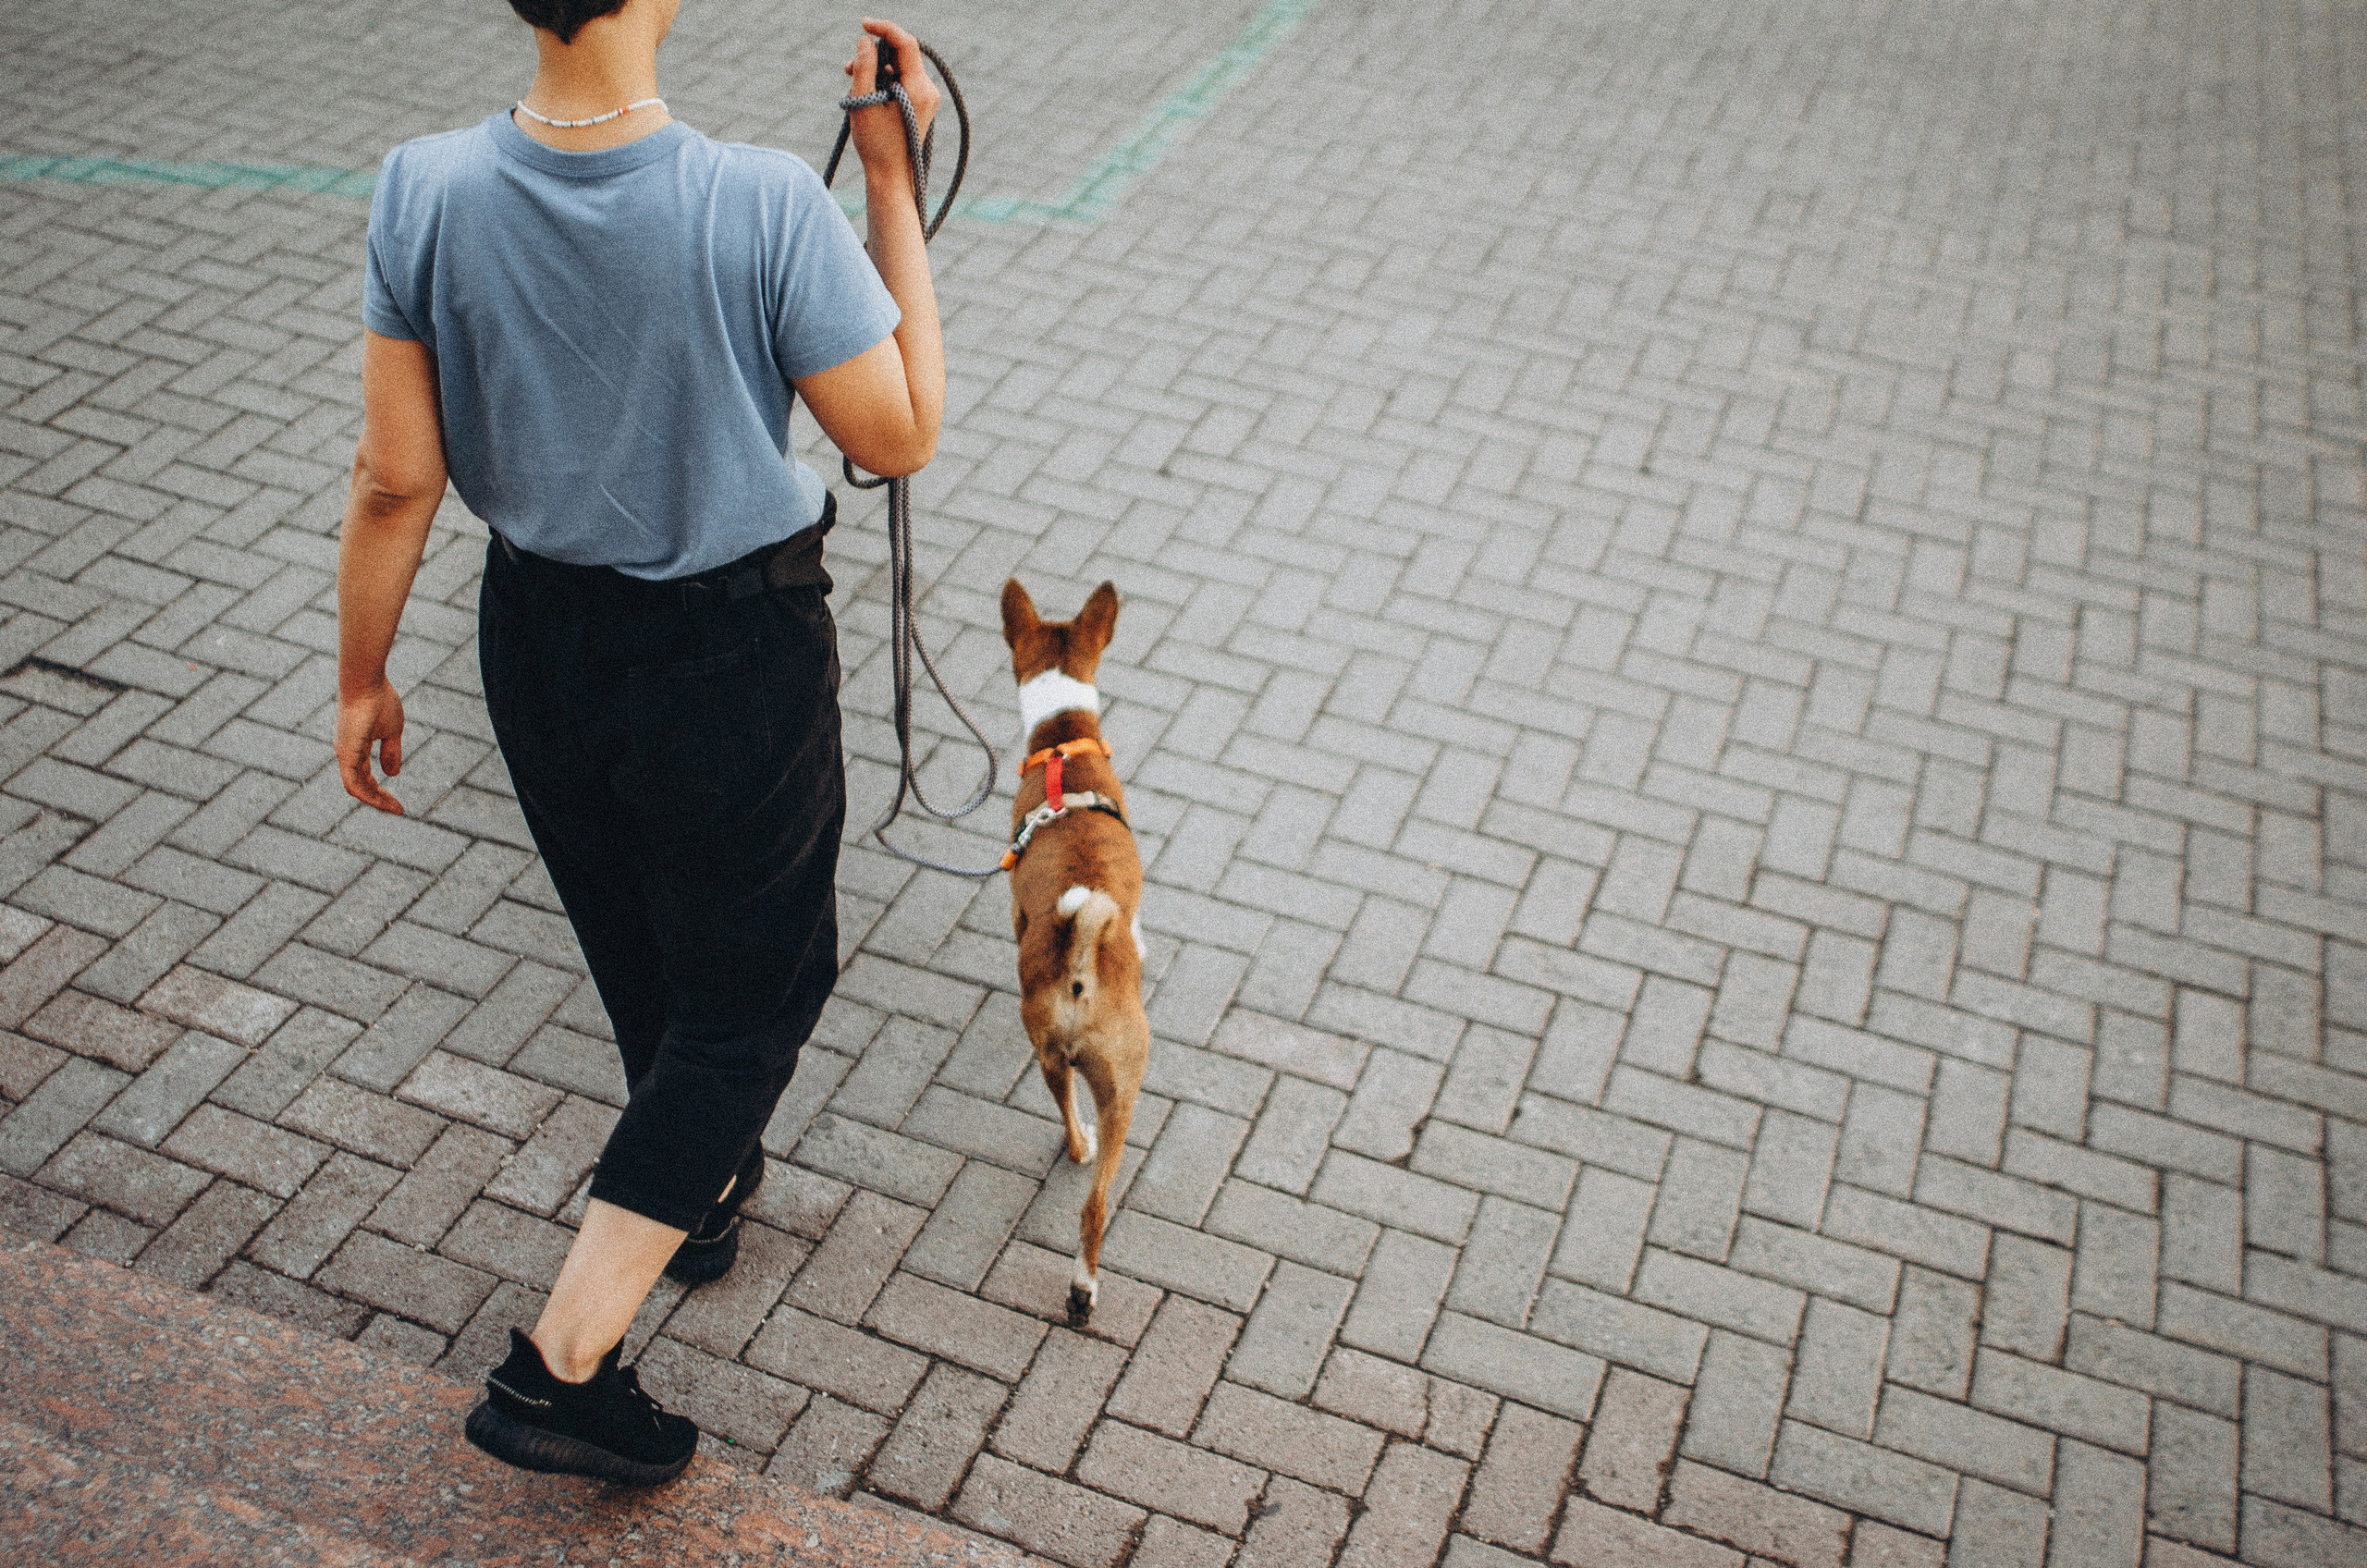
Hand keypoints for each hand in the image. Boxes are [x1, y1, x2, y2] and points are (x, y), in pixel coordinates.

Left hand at [337, 677, 405, 813]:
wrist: (366, 683)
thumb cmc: (379, 701)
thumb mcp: (392, 731)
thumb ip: (391, 752)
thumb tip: (392, 774)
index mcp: (355, 747)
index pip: (365, 776)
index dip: (381, 791)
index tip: (399, 803)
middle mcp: (347, 753)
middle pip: (360, 785)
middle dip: (379, 799)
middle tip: (398, 810)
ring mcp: (344, 753)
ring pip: (356, 787)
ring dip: (375, 800)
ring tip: (394, 809)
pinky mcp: (346, 752)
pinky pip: (353, 781)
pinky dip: (367, 794)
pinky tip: (381, 801)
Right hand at [844, 19, 938, 180]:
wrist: (891, 176)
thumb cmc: (876, 145)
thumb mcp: (863, 102)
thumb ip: (864, 67)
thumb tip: (866, 41)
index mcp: (919, 89)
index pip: (906, 43)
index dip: (885, 28)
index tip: (863, 24)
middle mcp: (928, 90)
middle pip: (902, 54)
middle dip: (874, 54)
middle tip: (848, 67)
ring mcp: (926, 97)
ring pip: (899, 66)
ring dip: (875, 68)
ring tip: (851, 81)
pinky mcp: (920, 103)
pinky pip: (901, 79)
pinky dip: (882, 79)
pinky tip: (865, 90)